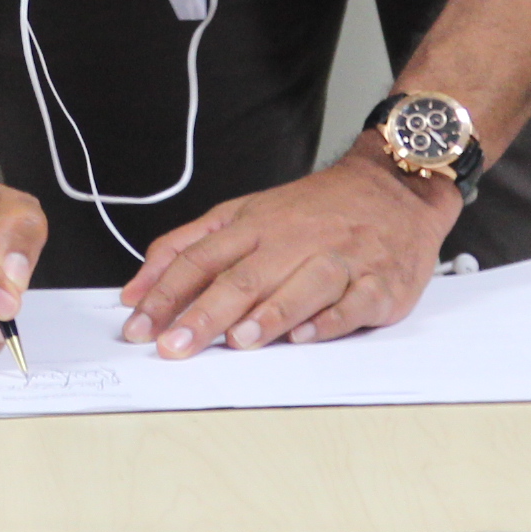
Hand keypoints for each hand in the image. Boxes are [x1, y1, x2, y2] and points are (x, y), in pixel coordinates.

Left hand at [119, 150, 457, 356]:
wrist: (393, 186)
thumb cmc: (313, 210)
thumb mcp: (244, 214)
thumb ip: (188, 248)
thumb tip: (137, 288)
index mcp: (254, 225)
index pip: (200, 259)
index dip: (166, 292)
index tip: (139, 325)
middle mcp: (292, 241)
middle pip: (243, 277)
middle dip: (205, 314)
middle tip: (174, 345)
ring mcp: (338, 260)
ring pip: (300, 285)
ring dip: (269, 314)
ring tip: (239, 340)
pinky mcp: (378, 282)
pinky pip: (354, 302)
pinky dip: (329, 320)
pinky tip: (306, 336)